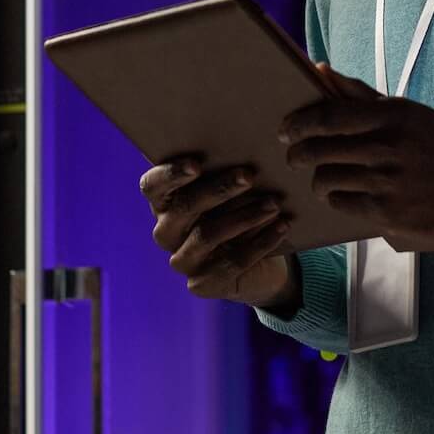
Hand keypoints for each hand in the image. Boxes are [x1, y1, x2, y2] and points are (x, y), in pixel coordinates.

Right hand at [138, 154, 297, 308]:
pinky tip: (282, 226)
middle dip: (219, 189)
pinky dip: (260, 243)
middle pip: (183, 208)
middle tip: (249, 175)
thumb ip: (229, 172)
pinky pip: (231, 263)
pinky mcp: (201, 285)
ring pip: (207, 235)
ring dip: (245, 216)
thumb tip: (249, 149)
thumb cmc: (243, 209)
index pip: (152, 186)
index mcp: (165, 202)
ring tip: (274, 203)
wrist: (261, 260)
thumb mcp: (235, 189)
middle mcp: (166, 232)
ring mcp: (181, 261)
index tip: (196, 164)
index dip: (170, 174)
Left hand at [279, 63, 433, 252]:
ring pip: (326, 179)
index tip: (285, 129)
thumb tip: (319, 69)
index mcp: (391, 116)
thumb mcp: (405, 112)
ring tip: (322, 179)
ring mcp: (386, 183)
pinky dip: (336, 199)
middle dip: (298, 154)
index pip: (329, 116)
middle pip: (320, 150)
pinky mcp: (386, 213)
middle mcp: (387, 148)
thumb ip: (359, 93)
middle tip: (294, 157)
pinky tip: (343, 195)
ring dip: (317, 180)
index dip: (299, 124)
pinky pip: (341, 203)